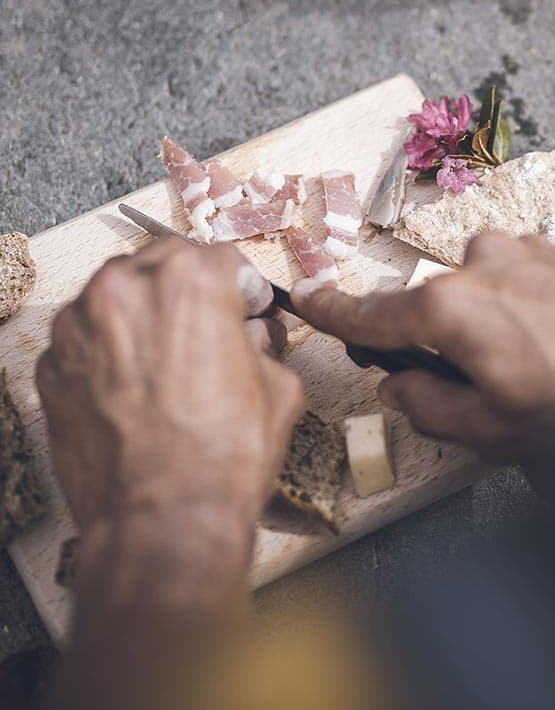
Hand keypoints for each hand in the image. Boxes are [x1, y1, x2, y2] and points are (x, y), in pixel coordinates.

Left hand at [37, 239, 303, 542]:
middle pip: (163, 264)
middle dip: (190, 291)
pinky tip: (135, 389)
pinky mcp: (51, 365)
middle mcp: (125, 288)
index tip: (245, 308)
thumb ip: (263, 343)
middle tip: (207, 329)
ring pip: (118, 296)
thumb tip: (251, 337)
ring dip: (146, 316)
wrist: (163, 521)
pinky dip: (110, 351)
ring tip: (167, 363)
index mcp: (189, 281)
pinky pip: (87, 338)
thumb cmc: (222, 456)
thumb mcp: (279, 387)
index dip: (243, 287)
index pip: (222, 258)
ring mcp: (78, 326)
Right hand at [291, 233, 554, 460]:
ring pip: (472, 296)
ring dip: (483, 327)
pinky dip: (514, 308)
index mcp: (448, 309)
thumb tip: (397, 385)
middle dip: (441, 347)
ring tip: (533, 365)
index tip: (305, 297)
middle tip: (485, 385)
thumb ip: (426, 406)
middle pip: (429, 310)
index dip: (333, 311)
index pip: (372, 315)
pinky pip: (508, 279)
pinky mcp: (547, 249)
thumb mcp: (491, 429)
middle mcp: (474, 265)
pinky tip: (552, 339)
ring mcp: (514, 250)